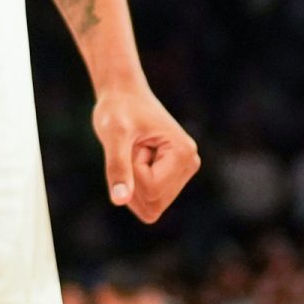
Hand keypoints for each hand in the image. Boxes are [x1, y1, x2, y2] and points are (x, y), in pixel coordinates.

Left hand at [91, 83, 198, 223]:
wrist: (123, 95)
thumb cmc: (118, 109)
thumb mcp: (113, 134)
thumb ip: (117, 167)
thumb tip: (120, 200)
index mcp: (184, 152)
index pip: (152, 190)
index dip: (131, 172)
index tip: (132, 144)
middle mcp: (190, 163)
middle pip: (154, 205)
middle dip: (133, 181)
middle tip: (132, 149)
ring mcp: (183, 171)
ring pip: (151, 207)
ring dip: (134, 184)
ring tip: (135, 152)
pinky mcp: (173, 176)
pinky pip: (148, 202)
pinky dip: (134, 186)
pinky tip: (137, 159)